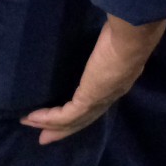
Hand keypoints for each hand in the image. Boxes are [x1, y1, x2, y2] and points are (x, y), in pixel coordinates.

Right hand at [21, 15, 165, 144]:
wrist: (135, 35)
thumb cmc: (127, 29)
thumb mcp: (117, 38)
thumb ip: (110, 40)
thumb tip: (104, 30)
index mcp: (120, 79)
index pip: (100, 100)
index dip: (84, 109)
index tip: (68, 114)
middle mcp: (111, 94)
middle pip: (85, 118)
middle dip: (64, 128)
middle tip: (45, 136)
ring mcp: (100, 99)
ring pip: (73, 120)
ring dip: (51, 125)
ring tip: (30, 124)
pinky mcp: (89, 99)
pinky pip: (65, 115)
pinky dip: (48, 118)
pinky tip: (33, 116)